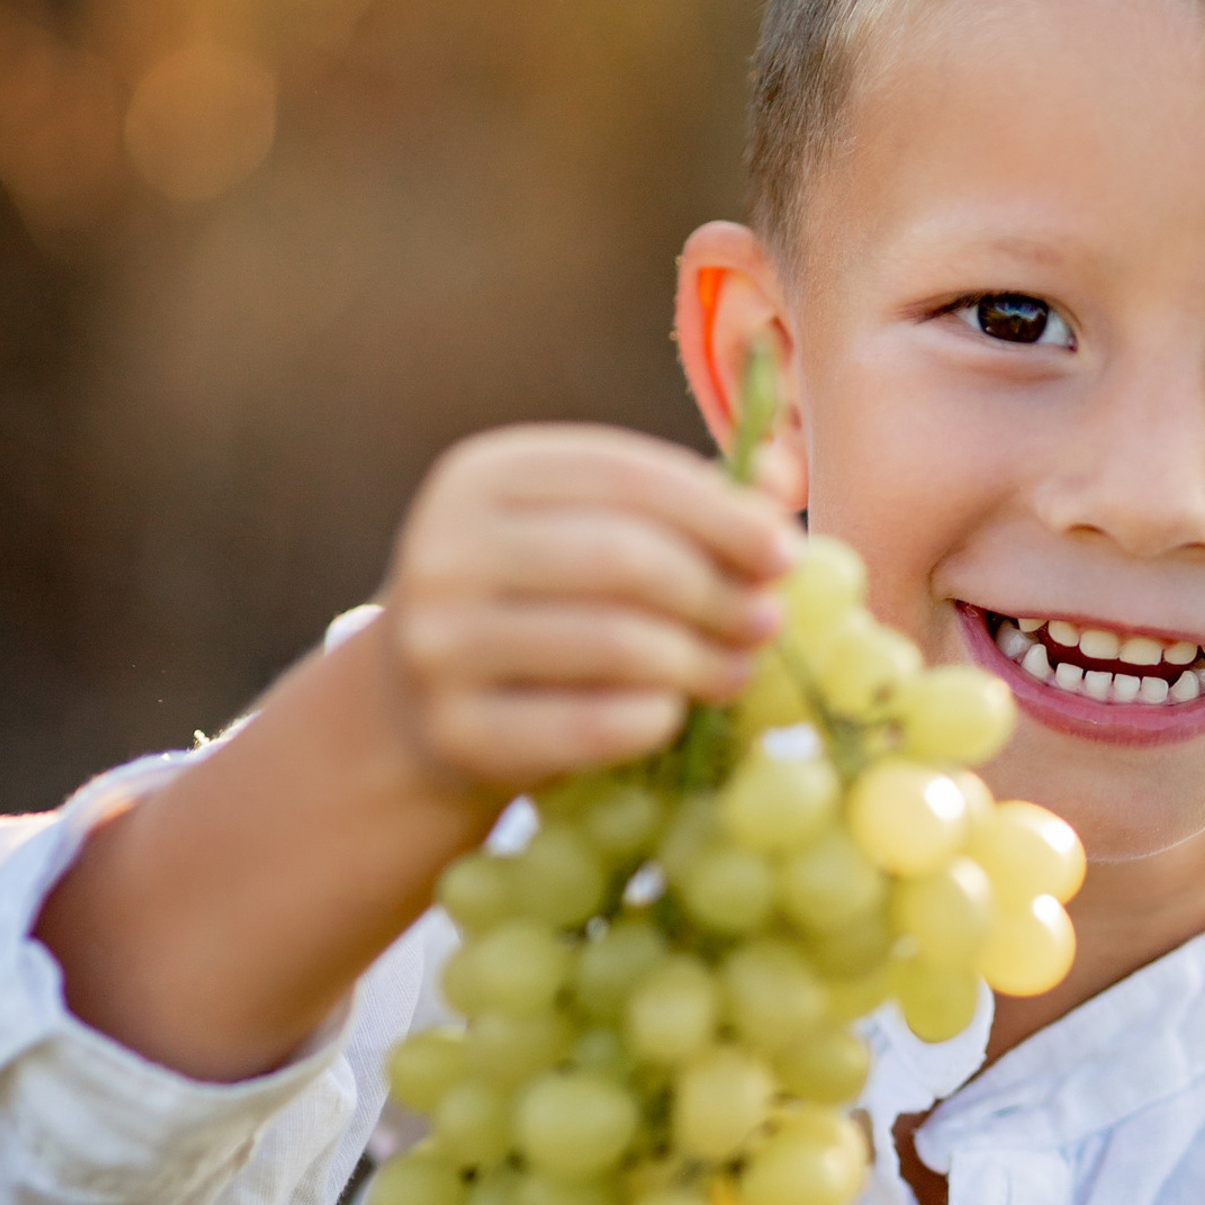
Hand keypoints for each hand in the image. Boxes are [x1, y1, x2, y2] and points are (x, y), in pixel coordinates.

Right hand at [380, 424, 802, 794]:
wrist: (417, 709)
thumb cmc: (537, 605)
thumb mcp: (592, 533)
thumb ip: (686, 502)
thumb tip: (784, 475)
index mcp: (485, 477)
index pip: (625, 475)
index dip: (721, 514)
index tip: (786, 552)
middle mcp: (446, 549)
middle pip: (624, 558)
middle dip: (716, 593)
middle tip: (767, 623)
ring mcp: (440, 643)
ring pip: (614, 643)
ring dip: (699, 661)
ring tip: (736, 672)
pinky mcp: (456, 730)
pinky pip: (590, 725)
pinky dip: (654, 719)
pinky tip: (673, 714)